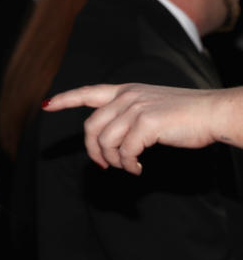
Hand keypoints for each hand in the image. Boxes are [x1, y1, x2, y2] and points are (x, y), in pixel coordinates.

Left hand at [44, 83, 238, 173]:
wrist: (213, 112)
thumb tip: (111, 139)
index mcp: (126, 90)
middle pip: (91, 126)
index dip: (65, 99)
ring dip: (114, 161)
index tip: (47, 105)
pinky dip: (128, 164)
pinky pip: (125, 151)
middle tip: (104, 165)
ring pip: (106, 141)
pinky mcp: (147, 123)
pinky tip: (138, 168)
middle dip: (93, 150)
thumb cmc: (185, 115)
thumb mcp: (151, 106)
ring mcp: (136, 108)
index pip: (87, 92)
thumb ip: (128, 114)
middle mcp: (127, 96)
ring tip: (128, 167)